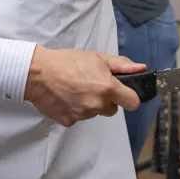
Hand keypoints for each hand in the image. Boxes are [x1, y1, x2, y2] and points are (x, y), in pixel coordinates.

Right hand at [23, 47, 146, 126]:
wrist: (38, 73)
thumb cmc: (68, 62)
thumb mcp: (97, 57)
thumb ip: (121, 65)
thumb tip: (141, 68)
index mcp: (107, 88)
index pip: (132, 103)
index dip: (129, 97)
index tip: (123, 93)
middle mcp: (97, 104)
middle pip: (112, 109)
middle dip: (106, 100)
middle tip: (93, 86)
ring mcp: (82, 115)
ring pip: (94, 113)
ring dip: (90, 104)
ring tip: (76, 90)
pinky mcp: (68, 121)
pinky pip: (78, 118)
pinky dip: (75, 110)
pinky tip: (66, 98)